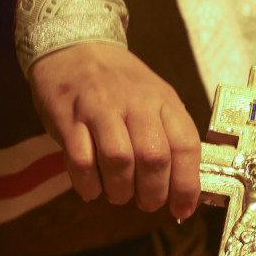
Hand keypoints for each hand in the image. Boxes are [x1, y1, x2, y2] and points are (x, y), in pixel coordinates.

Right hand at [28, 43, 200, 218]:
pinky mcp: (68, 118)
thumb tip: (183, 188)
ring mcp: (100, 109)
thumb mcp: (156, 99)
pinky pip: (81, 160)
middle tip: (147, 203)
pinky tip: (92, 187)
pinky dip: (89, 183)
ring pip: (118, 160)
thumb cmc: (121, 83)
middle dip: (153, 193)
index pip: (185, 145)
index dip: (187, 185)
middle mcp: (135, 103)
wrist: (76, 46)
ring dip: (121, 190)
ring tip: (119, 195)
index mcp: (163, 101)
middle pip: (153, 157)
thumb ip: (169, 136)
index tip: (182, 209)